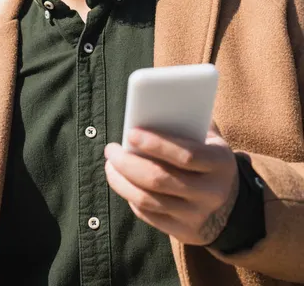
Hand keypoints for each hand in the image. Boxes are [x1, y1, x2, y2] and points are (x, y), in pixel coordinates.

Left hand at [104, 126, 238, 245]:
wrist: (233, 206)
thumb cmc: (210, 159)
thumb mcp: (211, 140)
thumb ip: (189, 124)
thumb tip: (151, 112)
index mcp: (220, 163)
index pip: (185, 155)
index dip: (156, 144)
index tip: (130, 132)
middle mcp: (211, 193)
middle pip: (160, 179)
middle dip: (128, 163)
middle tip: (111, 150)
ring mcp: (197, 216)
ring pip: (148, 200)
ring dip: (122, 181)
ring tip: (111, 165)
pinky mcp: (184, 233)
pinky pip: (149, 216)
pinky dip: (131, 198)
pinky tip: (123, 183)